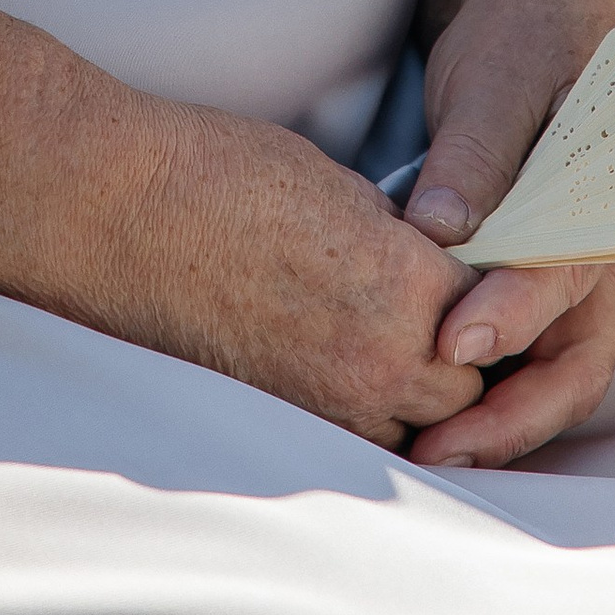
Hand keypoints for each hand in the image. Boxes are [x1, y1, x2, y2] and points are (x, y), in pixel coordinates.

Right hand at [152, 108, 505, 451]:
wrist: (120, 210)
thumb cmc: (219, 174)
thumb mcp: (340, 185)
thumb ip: (398, 239)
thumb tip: (425, 264)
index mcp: (404, 289)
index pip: (494, 307)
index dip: (487, 286)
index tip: (471, 269)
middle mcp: (379, 364)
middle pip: (471, 386)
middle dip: (466, 352)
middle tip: (440, 311)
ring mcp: (329, 407)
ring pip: (420, 428)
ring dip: (420, 397)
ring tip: (393, 346)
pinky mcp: (283, 426)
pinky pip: (358, 440)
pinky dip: (366, 416)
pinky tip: (344, 370)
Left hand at [394, 0, 614, 470]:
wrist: (542, 7)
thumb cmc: (526, 33)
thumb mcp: (498, 75)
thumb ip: (475, 153)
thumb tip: (436, 231)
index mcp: (606, 196)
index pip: (563, 274)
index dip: (510, 314)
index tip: (452, 345)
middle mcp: (601, 251)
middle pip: (574, 362)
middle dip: (510, 416)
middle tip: (435, 448)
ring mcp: (575, 271)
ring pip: (553, 372)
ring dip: (499, 418)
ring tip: (428, 450)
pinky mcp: (538, 276)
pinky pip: (527, 353)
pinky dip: (489, 390)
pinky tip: (434, 415)